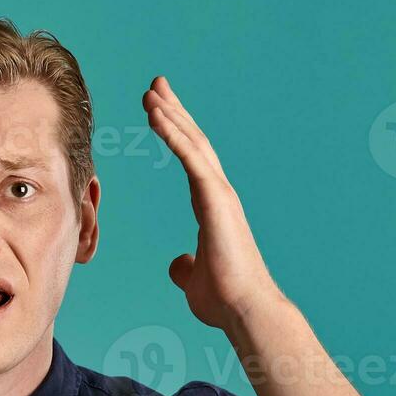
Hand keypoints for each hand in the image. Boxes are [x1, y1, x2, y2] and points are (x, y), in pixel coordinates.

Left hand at [143, 76, 282, 331]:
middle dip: (175, 112)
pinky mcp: (216, 199)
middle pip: (194, 142)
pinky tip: (156, 114)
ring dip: (171, 114)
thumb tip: (179, 264)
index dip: (176, 134)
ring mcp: (220, 194)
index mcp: (212, 208)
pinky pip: (191, 158)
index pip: (192, 161)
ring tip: (151, 90)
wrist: (244, 310)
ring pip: (193, 143)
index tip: (159, 111)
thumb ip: (185, 268)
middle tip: (156, 85)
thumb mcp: (193, 281)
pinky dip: (173, 134)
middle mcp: (219, 194)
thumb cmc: (224, 300)